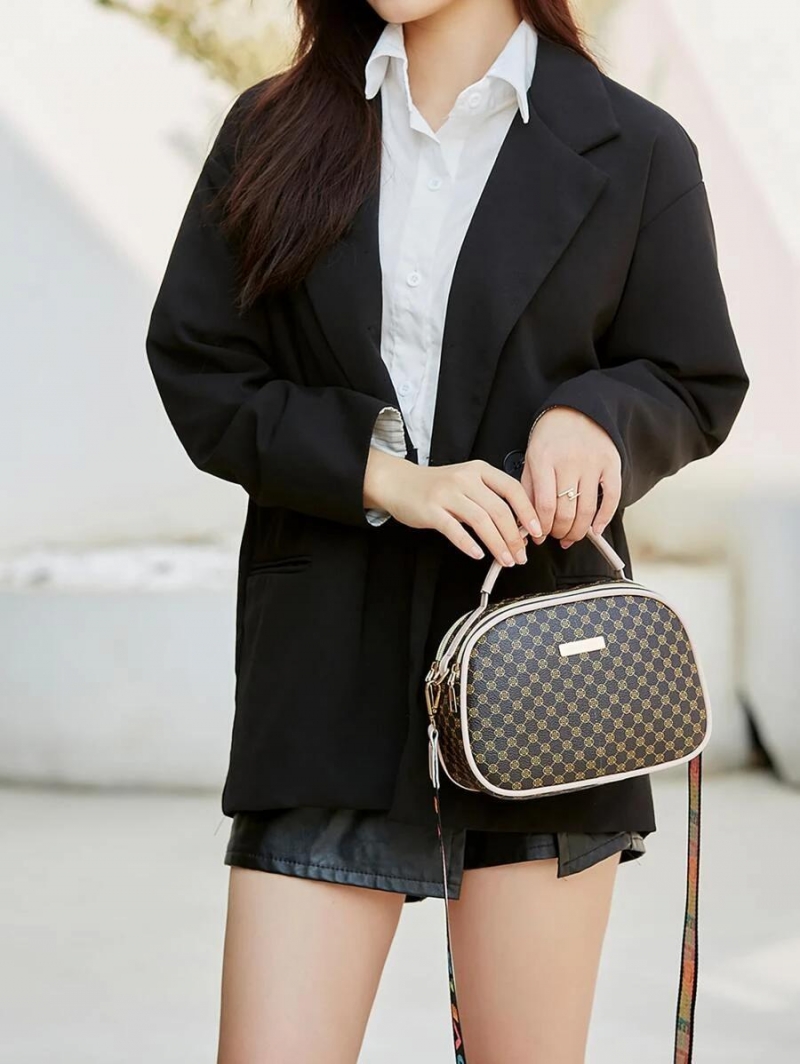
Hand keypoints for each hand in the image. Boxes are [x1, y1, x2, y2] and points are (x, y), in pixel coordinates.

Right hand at [363, 451, 543, 565]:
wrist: (399, 483)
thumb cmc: (438, 486)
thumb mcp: (468, 482)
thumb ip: (490, 498)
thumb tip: (519, 527)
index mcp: (480, 470)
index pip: (512, 489)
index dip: (528, 512)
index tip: (537, 532)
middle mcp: (465, 479)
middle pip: (499, 510)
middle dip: (514, 537)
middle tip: (522, 555)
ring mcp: (447, 494)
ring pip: (481, 521)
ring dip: (497, 544)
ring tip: (506, 561)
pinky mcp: (431, 510)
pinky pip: (454, 529)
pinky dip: (468, 544)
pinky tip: (478, 555)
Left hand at [522, 406, 620, 547]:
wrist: (577, 410)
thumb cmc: (550, 438)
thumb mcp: (531, 459)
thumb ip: (529, 491)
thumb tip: (528, 525)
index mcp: (544, 459)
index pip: (545, 505)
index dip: (543, 528)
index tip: (540, 536)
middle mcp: (569, 461)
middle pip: (566, 511)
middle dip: (560, 532)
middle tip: (556, 536)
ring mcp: (592, 463)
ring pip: (587, 510)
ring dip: (579, 531)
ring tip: (572, 536)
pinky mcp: (611, 464)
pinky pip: (612, 498)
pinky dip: (604, 518)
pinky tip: (595, 530)